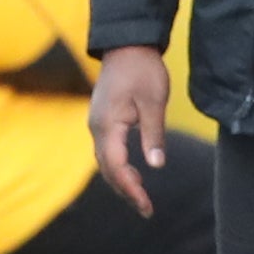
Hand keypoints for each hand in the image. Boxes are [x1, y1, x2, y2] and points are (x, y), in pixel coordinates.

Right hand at [89, 45, 171, 217]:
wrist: (126, 44)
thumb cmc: (142, 70)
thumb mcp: (154, 101)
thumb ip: (154, 134)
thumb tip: (156, 165)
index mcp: (107, 126)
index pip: (116, 167)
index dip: (131, 189)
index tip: (147, 206)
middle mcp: (97, 128)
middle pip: (107, 169)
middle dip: (126, 191)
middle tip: (146, 209)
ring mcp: (97, 124)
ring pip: (105, 162)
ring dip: (121, 181)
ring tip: (140, 197)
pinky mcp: (102, 120)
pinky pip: (107, 151)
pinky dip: (118, 167)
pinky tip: (133, 172)